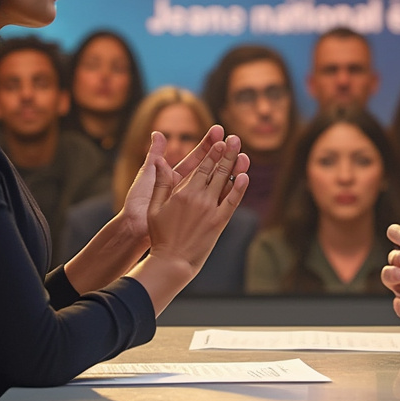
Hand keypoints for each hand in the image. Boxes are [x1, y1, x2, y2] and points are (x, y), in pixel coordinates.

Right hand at [128, 132, 248, 313]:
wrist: (172, 261)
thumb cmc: (160, 235)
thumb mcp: (154, 207)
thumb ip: (161, 183)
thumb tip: (159, 160)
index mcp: (183, 192)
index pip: (201, 167)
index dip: (212, 153)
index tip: (220, 140)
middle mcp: (199, 198)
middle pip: (216, 171)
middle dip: (227, 153)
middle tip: (235, 139)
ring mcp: (211, 210)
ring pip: (226, 183)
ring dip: (235, 166)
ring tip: (243, 153)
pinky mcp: (219, 222)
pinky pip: (232, 202)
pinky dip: (239, 189)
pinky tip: (245, 177)